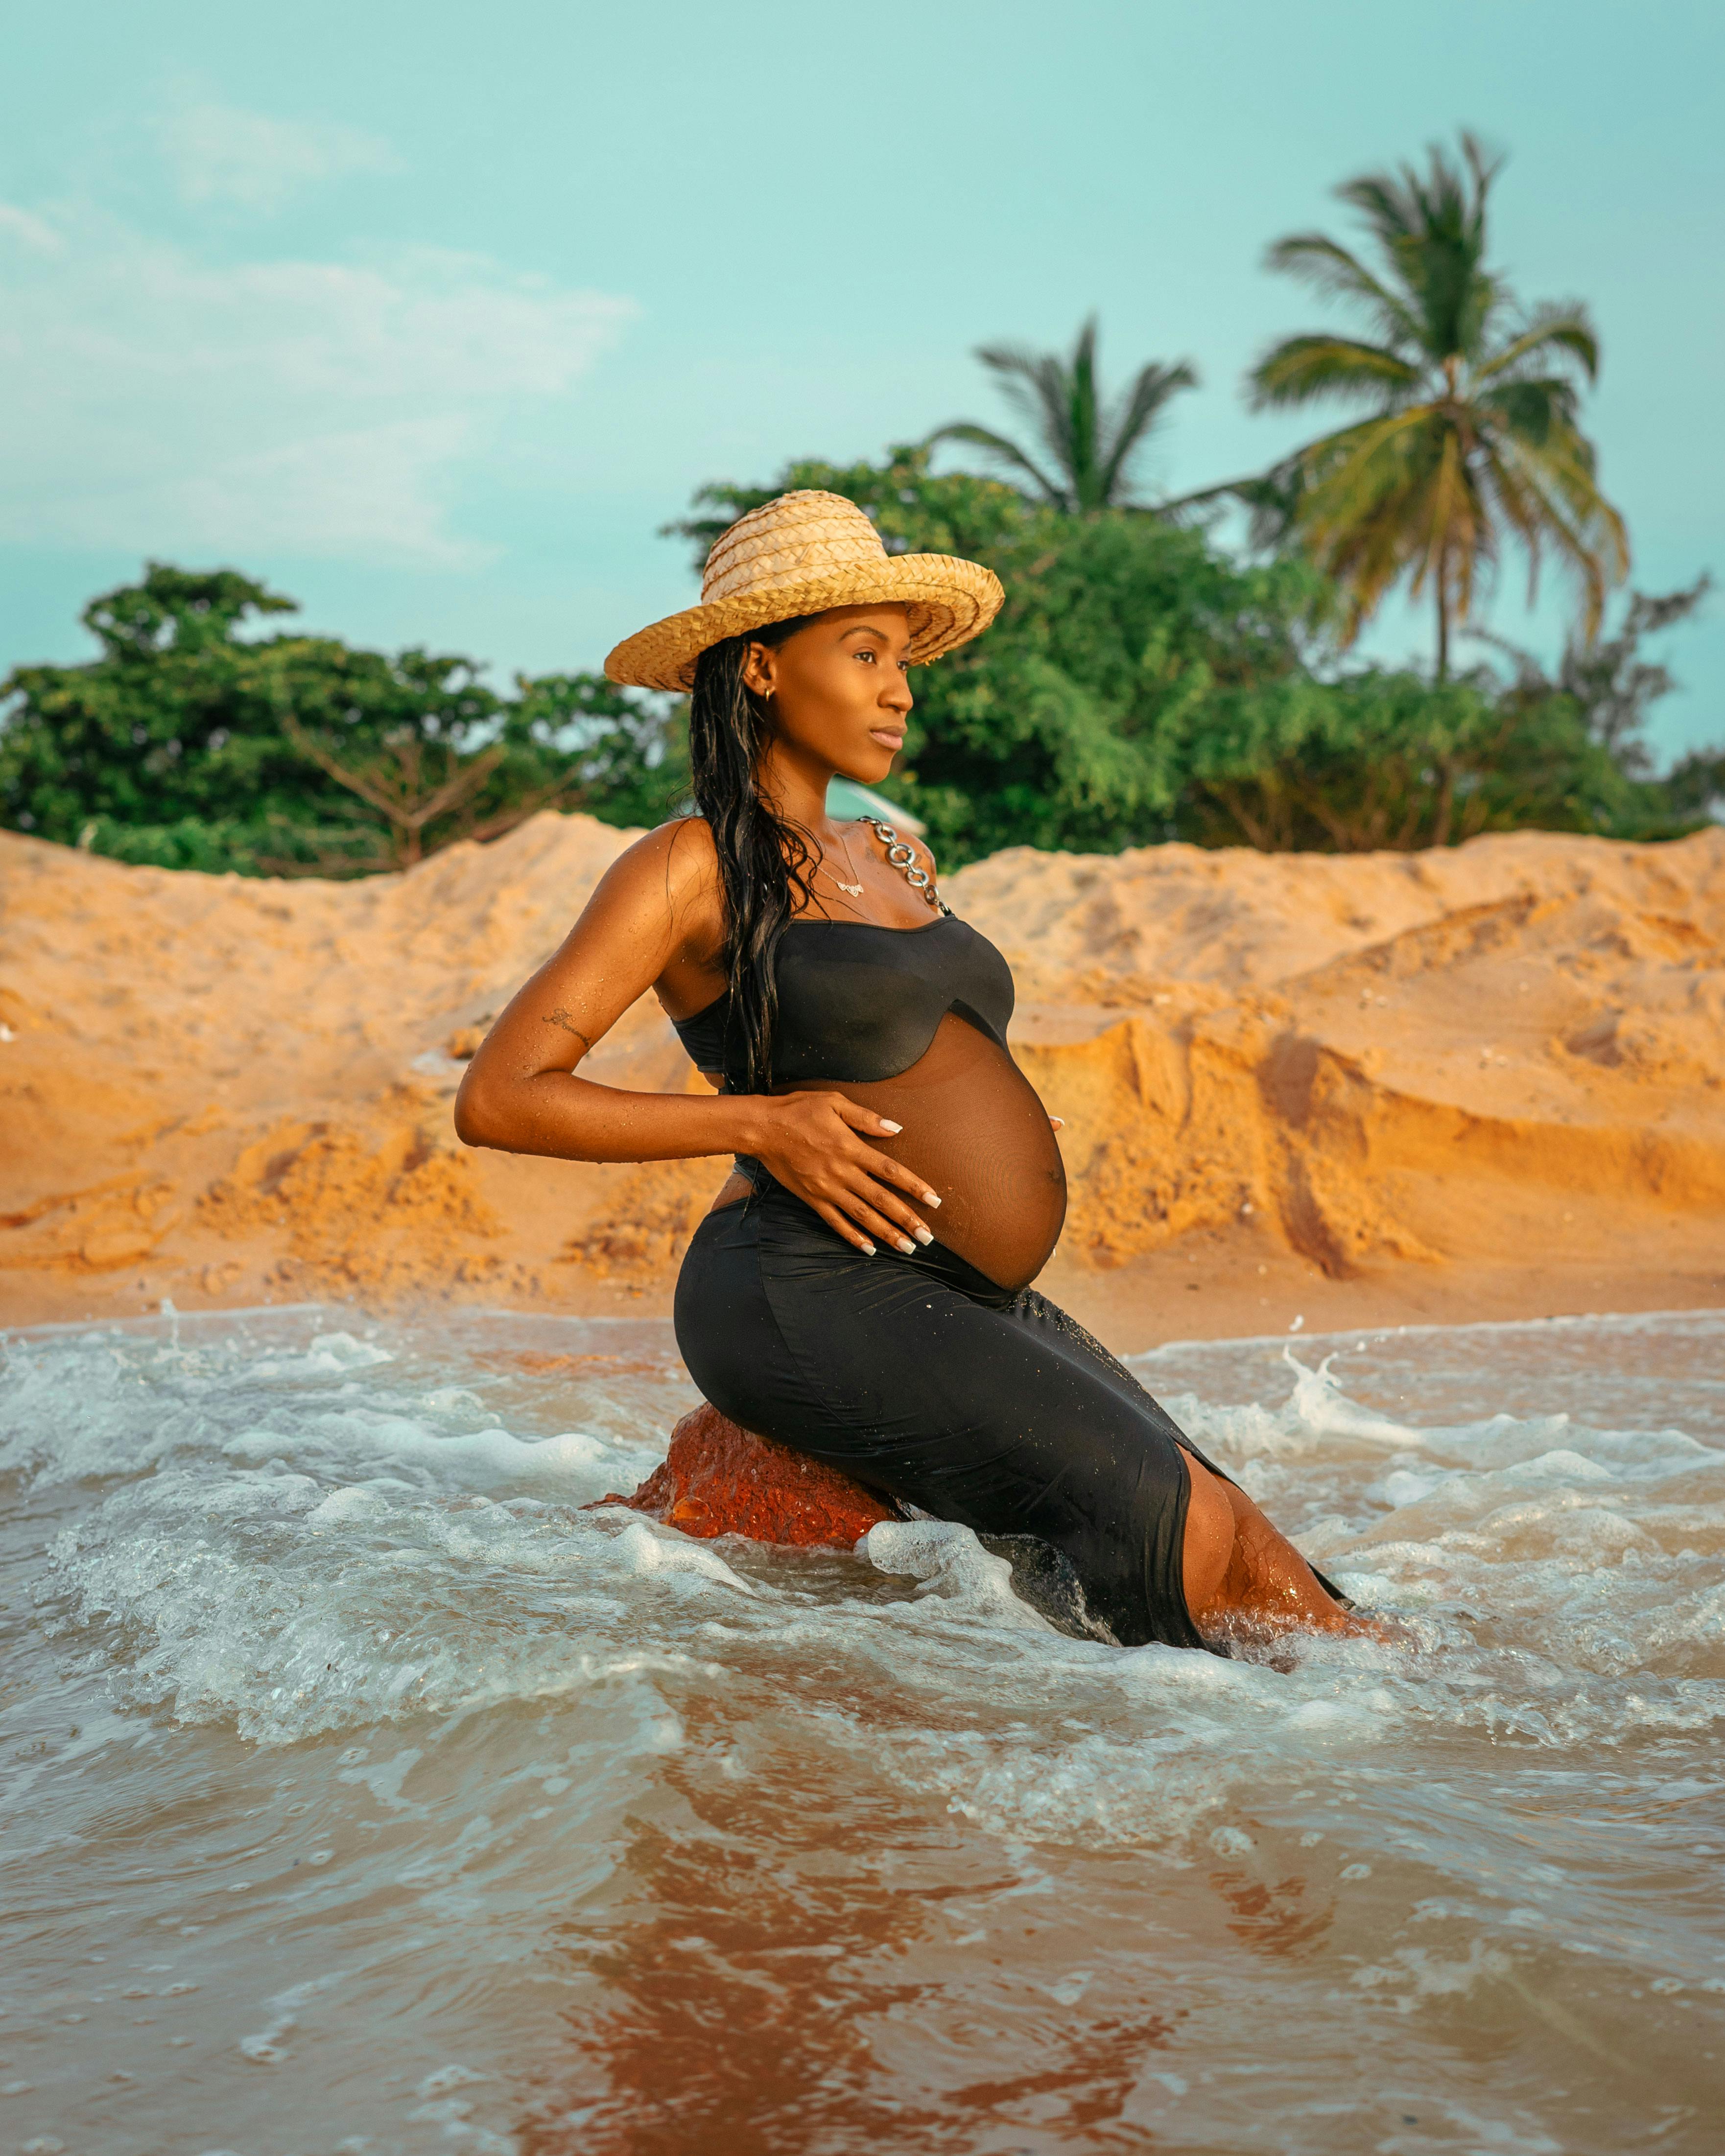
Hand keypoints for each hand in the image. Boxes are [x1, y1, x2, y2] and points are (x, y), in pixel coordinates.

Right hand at [748, 1091, 941, 1256]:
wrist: (762, 1129)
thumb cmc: (799, 1110)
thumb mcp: (834, 1102)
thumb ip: (866, 1118)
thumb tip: (895, 1128)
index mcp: (851, 1148)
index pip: (891, 1171)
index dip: (914, 1186)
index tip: (934, 1200)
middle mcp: (842, 1173)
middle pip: (881, 1200)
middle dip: (907, 1220)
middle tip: (927, 1237)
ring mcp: (826, 1189)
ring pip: (862, 1216)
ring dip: (886, 1233)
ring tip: (907, 1247)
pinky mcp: (812, 1198)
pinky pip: (835, 1222)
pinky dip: (852, 1237)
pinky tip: (869, 1248)